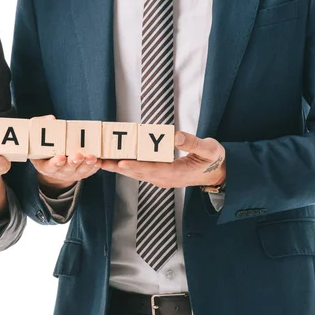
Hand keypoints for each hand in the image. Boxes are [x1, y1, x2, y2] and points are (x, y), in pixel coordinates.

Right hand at [30, 115, 100, 195]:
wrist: (52, 165)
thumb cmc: (44, 148)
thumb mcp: (37, 140)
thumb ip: (41, 127)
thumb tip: (51, 119)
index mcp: (46, 166)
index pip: (50, 166)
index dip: (55, 162)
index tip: (61, 157)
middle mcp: (59, 172)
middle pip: (67, 169)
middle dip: (73, 161)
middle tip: (78, 155)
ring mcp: (72, 174)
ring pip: (80, 170)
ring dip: (87, 164)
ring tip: (92, 157)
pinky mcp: (82, 173)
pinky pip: (90, 171)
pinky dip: (94, 167)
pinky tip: (98, 161)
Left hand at [101, 132, 225, 187]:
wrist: (216, 174)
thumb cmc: (214, 160)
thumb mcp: (210, 149)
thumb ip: (194, 143)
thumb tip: (176, 136)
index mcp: (176, 173)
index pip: (152, 169)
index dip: (136, 166)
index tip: (121, 163)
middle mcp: (164, 178)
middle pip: (137, 172)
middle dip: (117, 167)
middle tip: (98, 161)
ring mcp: (160, 178)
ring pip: (135, 173)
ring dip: (116, 167)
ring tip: (98, 160)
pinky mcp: (157, 174)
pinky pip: (138, 170)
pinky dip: (124, 165)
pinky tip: (112, 159)